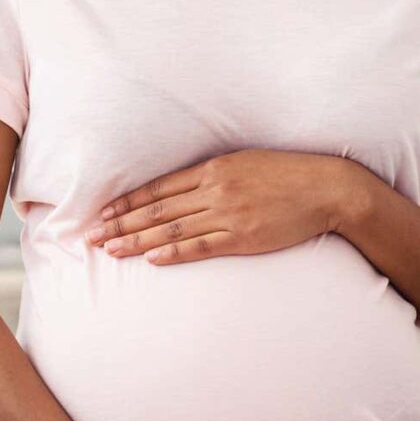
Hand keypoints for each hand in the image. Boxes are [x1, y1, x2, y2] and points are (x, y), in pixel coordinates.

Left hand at [84, 150, 363, 264]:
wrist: (327, 189)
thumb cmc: (289, 175)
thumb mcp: (247, 162)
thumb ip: (215, 174)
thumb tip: (184, 187)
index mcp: (215, 168)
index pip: (160, 187)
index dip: (128, 201)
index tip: (104, 212)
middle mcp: (215, 189)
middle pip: (158, 208)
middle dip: (122, 222)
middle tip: (92, 235)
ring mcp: (228, 214)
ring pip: (171, 228)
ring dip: (137, 239)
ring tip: (111, 249)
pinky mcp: (243, 237)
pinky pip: (200, 246)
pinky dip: (173, 252)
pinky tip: (151, 258)